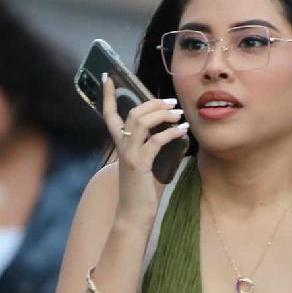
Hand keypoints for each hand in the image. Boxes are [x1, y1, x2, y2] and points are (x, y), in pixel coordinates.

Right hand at [101, 74, 188, 225]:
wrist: (134, 216)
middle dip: (152, 103)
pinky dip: (170, 133)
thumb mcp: (144, 165)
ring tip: (179, 113)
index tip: (109, 76)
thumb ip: (149, 147)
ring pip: (140, 122)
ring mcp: (129, 155)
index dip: (108, 95)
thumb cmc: (141, 192)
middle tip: (172, 102)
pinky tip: (183, 131)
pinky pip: (155, 142)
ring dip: (161, 114)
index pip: (108, 114)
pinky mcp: (139, 165)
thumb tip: (167, 131)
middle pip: (131, 113)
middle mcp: (121, 147)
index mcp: (120, 145)